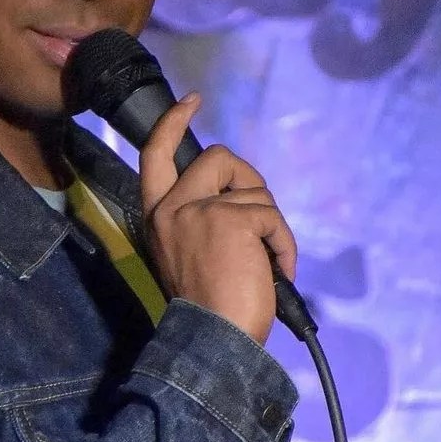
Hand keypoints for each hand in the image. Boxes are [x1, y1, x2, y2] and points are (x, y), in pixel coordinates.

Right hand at [138, 93, 296, 344]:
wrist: (213, 339)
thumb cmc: (208, 308)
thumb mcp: (188, 253)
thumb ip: (199, 218)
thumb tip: (236, 195)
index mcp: (156, 216)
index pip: (156, 155)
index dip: (173, 123)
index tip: (192, 102)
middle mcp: (171, 207)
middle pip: (219, 158)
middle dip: (249, 181)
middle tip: (260, 220)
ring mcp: (199, 210)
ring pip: (254, 191)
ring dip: (272, 227)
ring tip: (268, 264)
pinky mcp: (231, 219)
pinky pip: (272, 217)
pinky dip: (284, 245)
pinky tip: (278, 271)